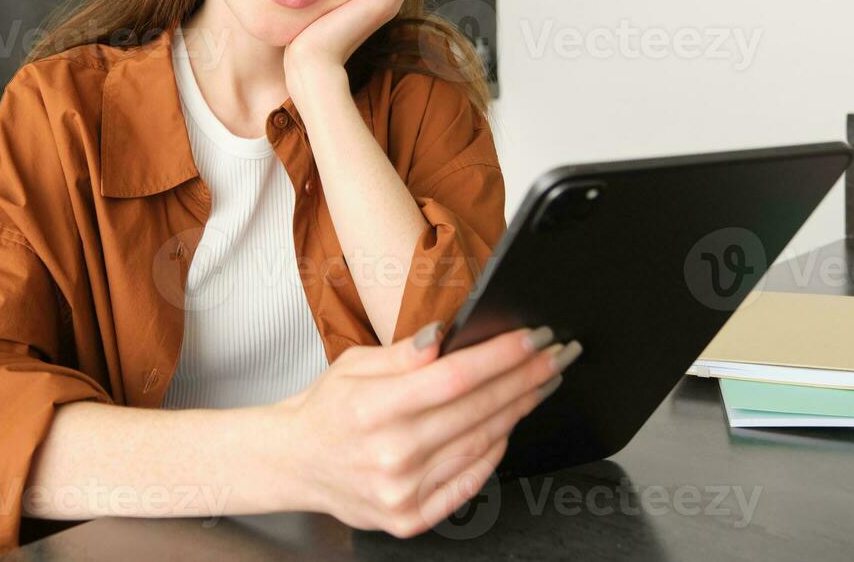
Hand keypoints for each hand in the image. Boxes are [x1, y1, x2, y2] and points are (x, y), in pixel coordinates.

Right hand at [268, 322, 577, 538]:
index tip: (534, 337)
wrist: (297, 463)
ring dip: (519, 408)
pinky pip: (470, 480)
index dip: (501, 356)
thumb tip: (446, 335)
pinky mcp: (411, 517)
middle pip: (477, 409)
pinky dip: (495, 449)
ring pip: (481, 443)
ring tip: (542, 382)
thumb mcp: (353, 364)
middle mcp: (389, 453)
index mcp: (371, 407)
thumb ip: (403, 354)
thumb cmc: (328, 409)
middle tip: (557, 355)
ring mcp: (402, 491)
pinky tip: (511, 422)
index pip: (454, 377)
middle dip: (525, 377)